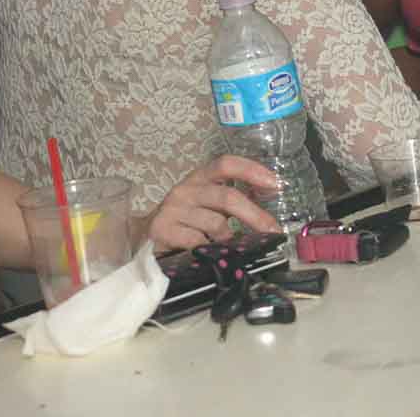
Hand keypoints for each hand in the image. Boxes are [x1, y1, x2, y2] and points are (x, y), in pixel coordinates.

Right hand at [142, 157, 279, 252]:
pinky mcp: (162, 229)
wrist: (143, 238)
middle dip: (254, 215)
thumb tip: (267, 209)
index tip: (275, 183)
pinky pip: (198, 241)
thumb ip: (231, 203)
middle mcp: (186, 189)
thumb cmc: (184, 221)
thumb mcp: (207, 205)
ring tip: (233, 249)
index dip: (251, 170)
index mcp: (199, 178)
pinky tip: (210, 255)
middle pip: (226, 196)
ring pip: (215, 223)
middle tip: (273, 230)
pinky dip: (210, 250)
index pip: (225, 164)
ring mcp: (172, 209)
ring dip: (230, 239)